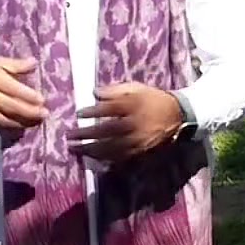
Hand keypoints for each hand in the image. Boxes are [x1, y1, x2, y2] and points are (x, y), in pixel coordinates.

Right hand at [0, 57, 47, 133]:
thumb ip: (15, 65)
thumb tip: (34, 63)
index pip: (11, 88)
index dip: (27, 95)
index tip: (42, 100)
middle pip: (9, 106)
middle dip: (28, 112)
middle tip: (44, 114)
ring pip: (3, 119)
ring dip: (21, 122)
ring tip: (36, 122)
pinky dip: (9, 127)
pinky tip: (21, 127)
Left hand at [68, 82, 186, 165]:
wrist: (176, 115)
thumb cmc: (151, 98)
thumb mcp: (135, 87)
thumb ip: (114, 90)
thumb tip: (94, 93)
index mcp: (133, 106)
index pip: (109, 109)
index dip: (92, 112)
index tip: (78, 113)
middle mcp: (134, 124)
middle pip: (106, 131)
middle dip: (86, 135)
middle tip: (69, 136)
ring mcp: (137, 140)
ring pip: (111, 148)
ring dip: (91, 149)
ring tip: (75, 149)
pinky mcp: (140, 151)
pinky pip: (120, 157)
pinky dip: (104, 158)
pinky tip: (92, 157)